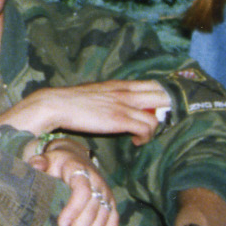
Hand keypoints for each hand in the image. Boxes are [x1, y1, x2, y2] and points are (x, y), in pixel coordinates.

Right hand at [0, 80, 168, 144]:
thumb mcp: (97, 92)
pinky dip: (145, 137)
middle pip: (164, 96)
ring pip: (157, 116)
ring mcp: (124, 106)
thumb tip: (123, 102)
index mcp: (120, 85)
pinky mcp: (120, 119)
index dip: (167, 95)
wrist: (55, 105)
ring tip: (144, 135)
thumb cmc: (72, 101)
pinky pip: (146, 128)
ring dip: (155, 129)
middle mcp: (126, 93)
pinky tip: (136, 141)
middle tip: (162, 122)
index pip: (155, 84)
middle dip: (170, 109)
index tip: (167, 107)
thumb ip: (112, 95)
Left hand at [28, 143, 118, 225]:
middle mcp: (97, 183)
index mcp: (81, 171)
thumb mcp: (48, 158)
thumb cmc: (57, 162)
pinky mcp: (111, 203)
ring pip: (103, 219)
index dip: (73, 208)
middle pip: (92, 210)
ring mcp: (106, 194)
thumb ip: (40, 162)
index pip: (82, 191)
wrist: (76, 157)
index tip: (61, 224)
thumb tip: (35, 165)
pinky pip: (113, 221)